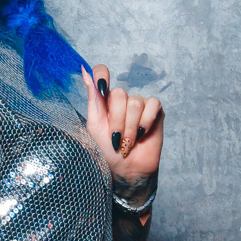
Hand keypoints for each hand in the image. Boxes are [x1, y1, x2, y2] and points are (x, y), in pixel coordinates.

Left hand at [81, 63, 163, 189]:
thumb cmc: (108, 151)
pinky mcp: (155, 110)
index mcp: (104, 101)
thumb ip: (93, 99)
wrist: (127, 169)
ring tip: (128, 142)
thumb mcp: (95, 126)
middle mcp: (122, 99)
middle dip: (117, 120)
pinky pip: (152, 105)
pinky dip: (146, 122)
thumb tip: (84, 71)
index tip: (101, 88)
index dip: (101, 74)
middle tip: (117, 138)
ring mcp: (139, 103)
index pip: (102, 73)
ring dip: (130, 127)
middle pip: (118, 93)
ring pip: (135, 102)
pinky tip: (142, 134)